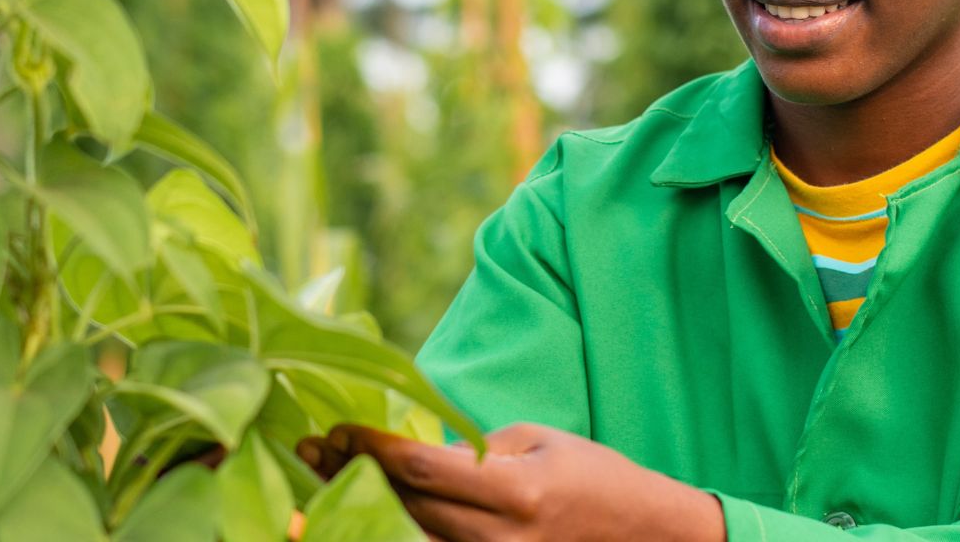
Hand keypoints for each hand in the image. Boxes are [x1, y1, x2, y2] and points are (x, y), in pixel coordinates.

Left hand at [296, 422, 724, 541]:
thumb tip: (416, 458)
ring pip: (409, 535)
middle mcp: (499, 537)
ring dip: (361, 504)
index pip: (421, 468)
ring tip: (323, 477)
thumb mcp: (538, 441)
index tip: (337, 428)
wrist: (647, 535)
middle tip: (312, 450)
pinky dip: (393, 530)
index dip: (369, 448)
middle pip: (403, 505)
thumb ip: (474, 450)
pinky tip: (364, 510)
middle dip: (351, 474)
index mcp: (515, 491)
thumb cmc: (595, 477)